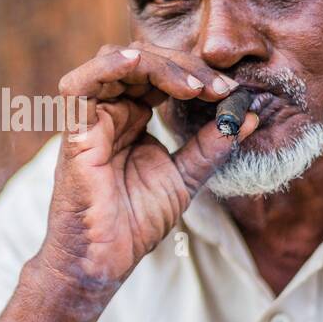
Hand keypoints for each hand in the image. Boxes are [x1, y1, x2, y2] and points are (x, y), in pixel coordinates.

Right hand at [34, 42, 257, 297]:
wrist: (104, 261)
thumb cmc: (135, 223)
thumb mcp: (186, 177)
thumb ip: (212, 144)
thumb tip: (249, 117)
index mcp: (130, 118)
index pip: (159, 74)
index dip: (194, 74)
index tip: (230, 92)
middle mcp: (108, 112)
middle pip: (141, 60)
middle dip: (184, 65)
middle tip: (219, 87)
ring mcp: (88, 120)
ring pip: (115, 62)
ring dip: (158, 64)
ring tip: (194, 85)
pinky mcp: (73, 132)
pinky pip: (79, 85)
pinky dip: (109, 66)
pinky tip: (140, 64)